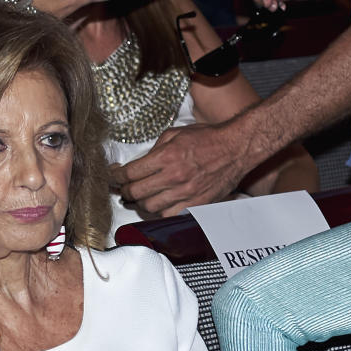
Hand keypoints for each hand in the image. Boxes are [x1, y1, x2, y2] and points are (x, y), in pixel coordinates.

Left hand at [111, 122, 248, 215]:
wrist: (237, 147)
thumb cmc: (208, 138)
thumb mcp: (175, 134)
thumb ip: (154, 150)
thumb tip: (137, 164)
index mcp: (166, 156)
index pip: (130, 173)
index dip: (117, 176)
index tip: (114, 177)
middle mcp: (174, 176)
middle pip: (135, 192)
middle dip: (125, 191)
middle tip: (124, 188)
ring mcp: (185, 193)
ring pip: (149, 207)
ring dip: (141, 203)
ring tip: (141, 196)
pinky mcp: (196, 204)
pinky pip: (168, 215)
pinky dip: (159, 212)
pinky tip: (159, 204)